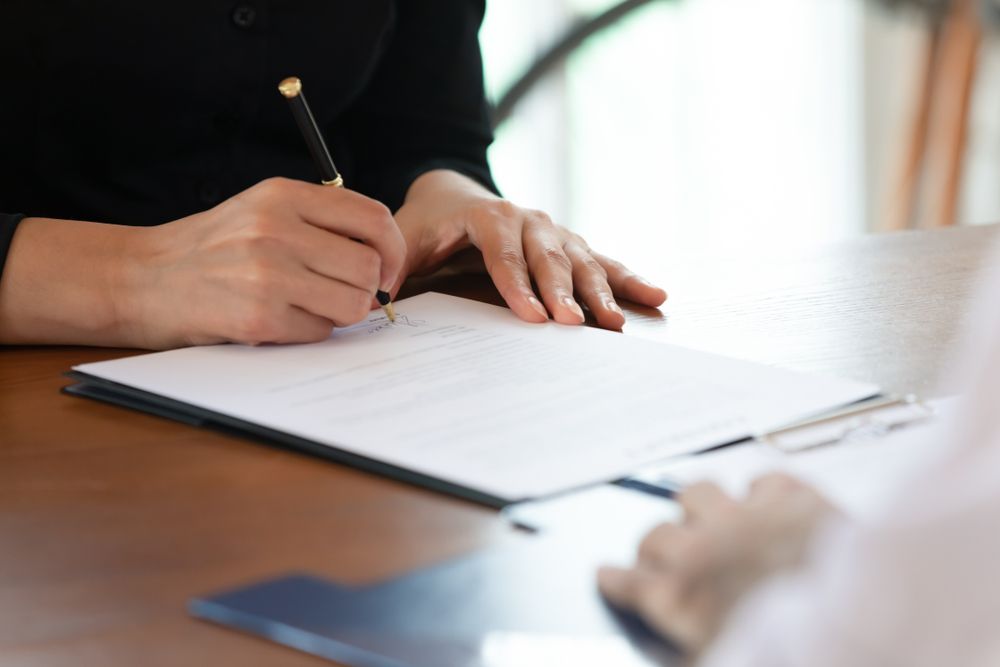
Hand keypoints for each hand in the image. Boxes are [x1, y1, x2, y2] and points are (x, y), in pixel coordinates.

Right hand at [122, 177, 404, 347]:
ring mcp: (267, 273)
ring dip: (340, 313)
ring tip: (308, 306)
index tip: (387, 271)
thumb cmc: (212, 248)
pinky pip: (320, 332)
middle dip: (367, 289)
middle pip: (369, 266)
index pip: (373, 217)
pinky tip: (280, 320)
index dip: (393, 250)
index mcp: (284, 195)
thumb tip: (384, 258)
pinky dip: (309, 332)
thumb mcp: (262, 209)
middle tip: (346, 296)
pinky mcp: (258, 316)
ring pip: (353, 303)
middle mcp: (277, 229)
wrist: (141, 278)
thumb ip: (320, 222)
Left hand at [392, 170, 666, 329]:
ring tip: (617, 323)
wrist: (453, 194)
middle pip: (550, 256)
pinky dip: (629, 278)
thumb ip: (397, 263)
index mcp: (488, 215)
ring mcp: (553, 229)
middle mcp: (527, 218)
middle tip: (576, 326)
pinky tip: (655, 297)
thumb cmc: (429, 224)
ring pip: (582, 259)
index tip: (532, 316)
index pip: (504, 251)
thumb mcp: (406, 238)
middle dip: (564, 291)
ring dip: (601, 291)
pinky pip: (602, 260)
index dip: (518, 284)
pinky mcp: (569, 243)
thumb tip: (380, 299)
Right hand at [597, 474, 837, 654]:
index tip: (606, 573)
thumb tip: (690, 644)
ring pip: (697, 492)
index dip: (617, 579)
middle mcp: (708, 551)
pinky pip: (763, 480)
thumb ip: (700, 645)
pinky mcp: (794, 500)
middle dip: (653, 546)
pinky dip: (760, 492)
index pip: (634, 585)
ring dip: (696, 507)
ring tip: (704, 516)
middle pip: (656, 535)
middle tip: (660, 553)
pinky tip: (763, 502)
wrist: (877, 632)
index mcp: (688, 601)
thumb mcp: (730, 657)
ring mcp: (748, 519)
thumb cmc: (801, 653)